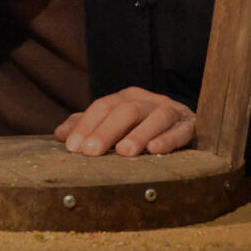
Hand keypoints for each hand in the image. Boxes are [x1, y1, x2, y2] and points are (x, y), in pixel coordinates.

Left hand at [54, 86, 194, 156]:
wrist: (186, 124)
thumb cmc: (142, 127)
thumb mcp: (113, 124)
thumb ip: (87, 126)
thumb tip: (59, 134)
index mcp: (126, 97)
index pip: (102, 106)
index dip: (86, 125)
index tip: (72, 147)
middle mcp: (147, 100)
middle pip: (126, 110)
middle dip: (106, 131)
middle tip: (91, 152)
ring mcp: (171, 110)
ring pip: (155, 117)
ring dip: (138, 134)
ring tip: (123, 152)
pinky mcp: (191, 125)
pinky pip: (182, 130)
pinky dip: (169, 139)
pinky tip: (155, 150)